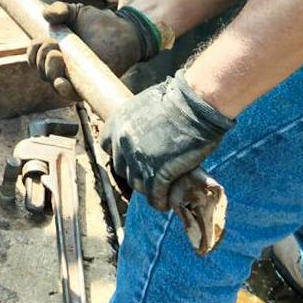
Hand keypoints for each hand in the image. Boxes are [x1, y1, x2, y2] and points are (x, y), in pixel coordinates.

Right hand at [27, 2, 149, 98]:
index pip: (34, 58)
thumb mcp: (74, 12)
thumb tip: (46, 15)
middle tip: (54, 47)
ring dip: (49, 72)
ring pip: (53, 82)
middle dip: (41, 60)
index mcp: (54, 51)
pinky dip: (63, 90)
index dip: (32, 53)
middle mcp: (62, 66)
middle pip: (41, 72)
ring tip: (58, 57)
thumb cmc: (98, 22)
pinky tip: (61, 81)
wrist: (123, 30)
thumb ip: (59, 9)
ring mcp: (74, 77)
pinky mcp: (88, 86)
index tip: (40, 42)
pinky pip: (71, 95)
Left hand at [101, 69, 234, 210]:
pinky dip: (161, 201)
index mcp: (116, 123)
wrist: (194, 103)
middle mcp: (122, 142)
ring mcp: (139, 158)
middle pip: (122, 168)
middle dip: (135, 173)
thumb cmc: (177, 99)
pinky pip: (155, 195)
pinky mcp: (158, 172)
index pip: (107, 147)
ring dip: (148, 188)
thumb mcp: (145, 106)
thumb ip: (137, 123)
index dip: (121, 154)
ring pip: (137, 184)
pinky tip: (167, 203)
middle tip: (151, 175)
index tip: (132, 158)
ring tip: (161, 191)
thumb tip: (141, 135)